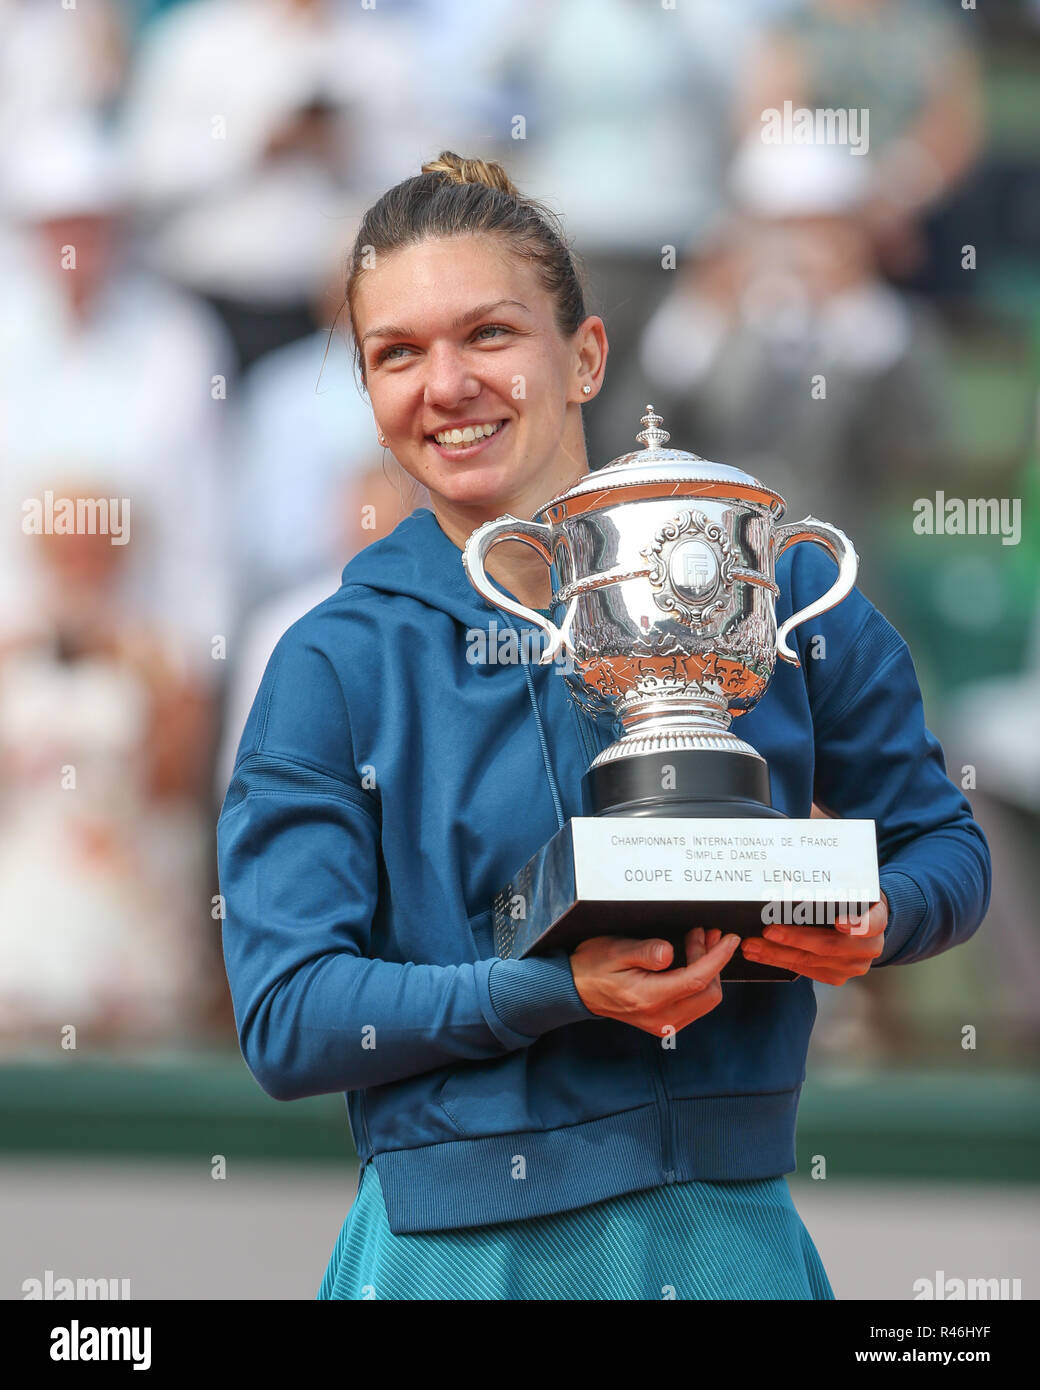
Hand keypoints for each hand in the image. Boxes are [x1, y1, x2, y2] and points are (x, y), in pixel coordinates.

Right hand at [571, 928, 740, 1036]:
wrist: (577, 989)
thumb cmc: (594, 964)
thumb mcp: (615, 950)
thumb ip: (644, 951)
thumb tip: (669, 951)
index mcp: (648, 998)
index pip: (696, 980)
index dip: (718, 958)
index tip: (730, 939)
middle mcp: (660, 1018)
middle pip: (708, 993)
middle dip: (713, 961)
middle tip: (705, 933)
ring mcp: (663, 1024)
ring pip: (705, 1000)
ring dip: (707, 970)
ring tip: (699, 941)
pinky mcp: (665, 1023)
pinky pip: (695, 1004)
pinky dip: (699, 981)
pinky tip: (690, 960)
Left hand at [739, 894, 888, 985]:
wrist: (866, 924)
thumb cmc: (851, 903)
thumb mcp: (852, 891)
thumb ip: (835, 892)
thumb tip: (795, 886)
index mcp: (877, 920)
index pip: (871, 923)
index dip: (856, 924)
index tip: (840, 922)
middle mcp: (868, 947)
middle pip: (830, 946)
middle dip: (795, 940)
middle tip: (769, 931)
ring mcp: (854, 966)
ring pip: (812, 961)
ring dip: (778, 954)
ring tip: (753, 946)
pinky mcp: (838, 977)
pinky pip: (805, 971)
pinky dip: (780, 962)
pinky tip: (762, 955)